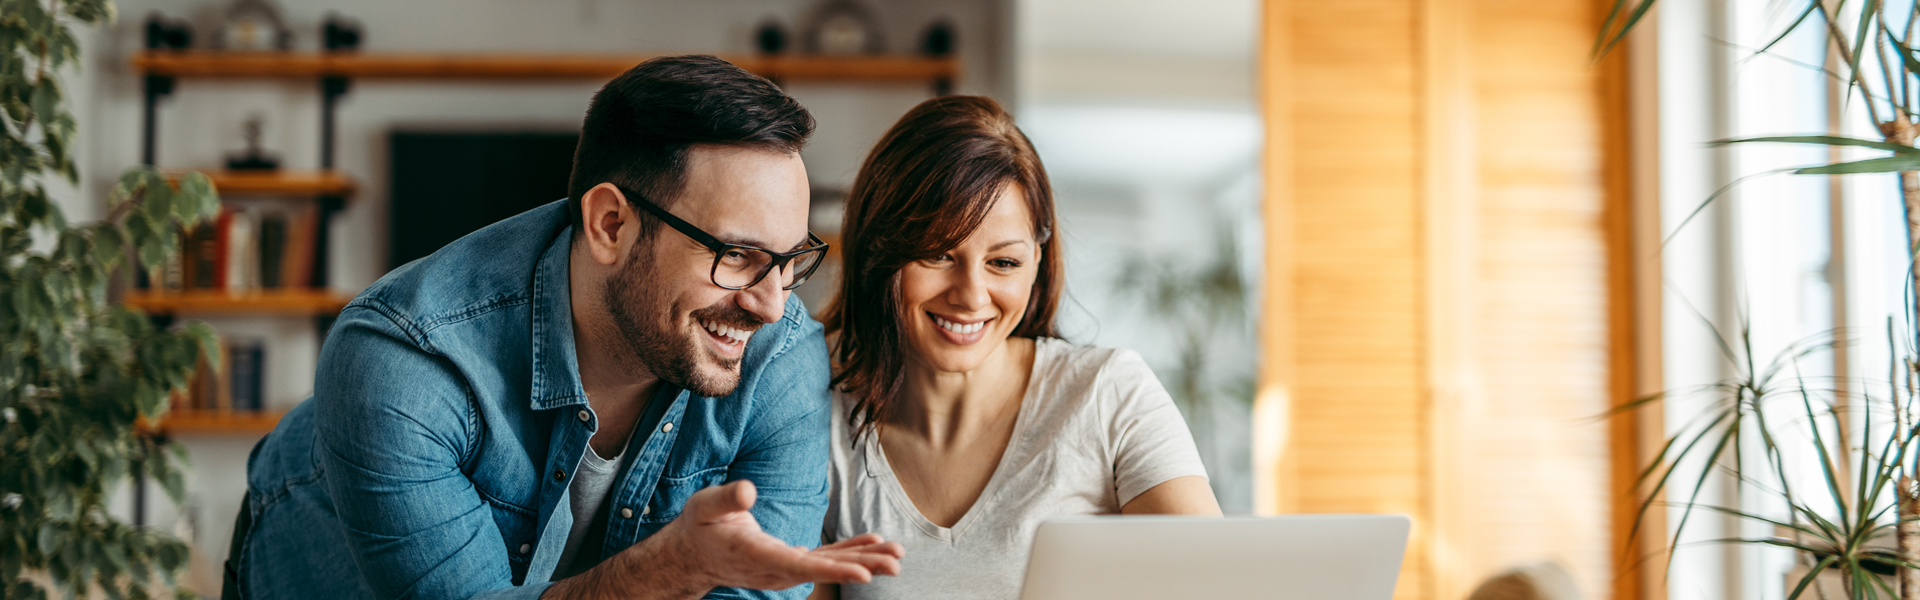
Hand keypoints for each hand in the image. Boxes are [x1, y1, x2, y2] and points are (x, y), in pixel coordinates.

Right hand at [677, 480, 904, 589]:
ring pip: (828, 567)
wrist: (693, 554)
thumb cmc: (701, 526)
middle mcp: (775, 569)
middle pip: (823, 570)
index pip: (799, 566)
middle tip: (895, 563)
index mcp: (756, 555)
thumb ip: (727, 499)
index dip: (833, 570)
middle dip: (861, 567)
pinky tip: (874, 545)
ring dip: (864, 561)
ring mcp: (784, 569)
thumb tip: (748, 491)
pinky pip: (825, 559)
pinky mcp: (790, 561)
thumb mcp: (705, 506)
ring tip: (896, 556)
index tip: (863, 573)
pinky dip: (850, 552)